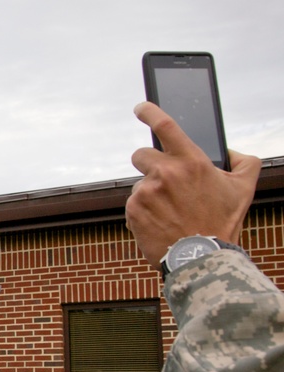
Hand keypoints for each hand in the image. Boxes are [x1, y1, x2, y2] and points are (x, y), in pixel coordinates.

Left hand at [126, 101, 261, 268]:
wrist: (201, 257)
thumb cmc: (222, 221)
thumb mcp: (243, 186)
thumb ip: (243, 161)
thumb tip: (229, 151)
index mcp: (191, 161)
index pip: (164, 125)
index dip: (149, 111)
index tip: (140, 108)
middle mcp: (165, 173)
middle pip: (141, 154)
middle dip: (150, 164)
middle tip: (164, 181)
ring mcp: (146, 192)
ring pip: (139, 183)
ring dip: (150, 192)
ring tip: (170, 210)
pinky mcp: (133, 210)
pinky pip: (133, 203)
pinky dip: (143, 210)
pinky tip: (160, 221)